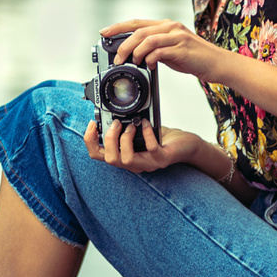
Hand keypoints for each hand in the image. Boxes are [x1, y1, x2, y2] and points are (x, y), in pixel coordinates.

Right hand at [83, 119, 204, 173]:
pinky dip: (147, 134)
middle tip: (116, 123)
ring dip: (125, 140)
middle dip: (109, 138)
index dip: (90, 141)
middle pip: (110, 159)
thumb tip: (111, 113)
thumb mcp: (138, 131)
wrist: (185, 146)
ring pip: (126, 160)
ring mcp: (148, 163)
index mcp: (124, 155)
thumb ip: (124, 126)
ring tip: (131, 126)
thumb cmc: (162, 139)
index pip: (98, 155)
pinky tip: (146, 123)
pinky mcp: (162, 159)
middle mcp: (134, 163)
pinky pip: (151, 149)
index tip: (92, 124)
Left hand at [101, 19, 232, 83]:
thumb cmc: (194, 58)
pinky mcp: (182, 48)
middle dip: (123, 45)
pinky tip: (149, 65)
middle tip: (118, 58)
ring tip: (132, 63)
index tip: (104, 32)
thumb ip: (156, 49)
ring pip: (147, 39)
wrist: (217, 63)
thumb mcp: (172, 50)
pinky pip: (159, 51)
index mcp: (166, 25)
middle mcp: (171, 27)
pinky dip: (150, 59)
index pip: (137, 22)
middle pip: (139, 31)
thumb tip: (137, 55)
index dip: (118, 27)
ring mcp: (177, 36)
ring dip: (135, 52)